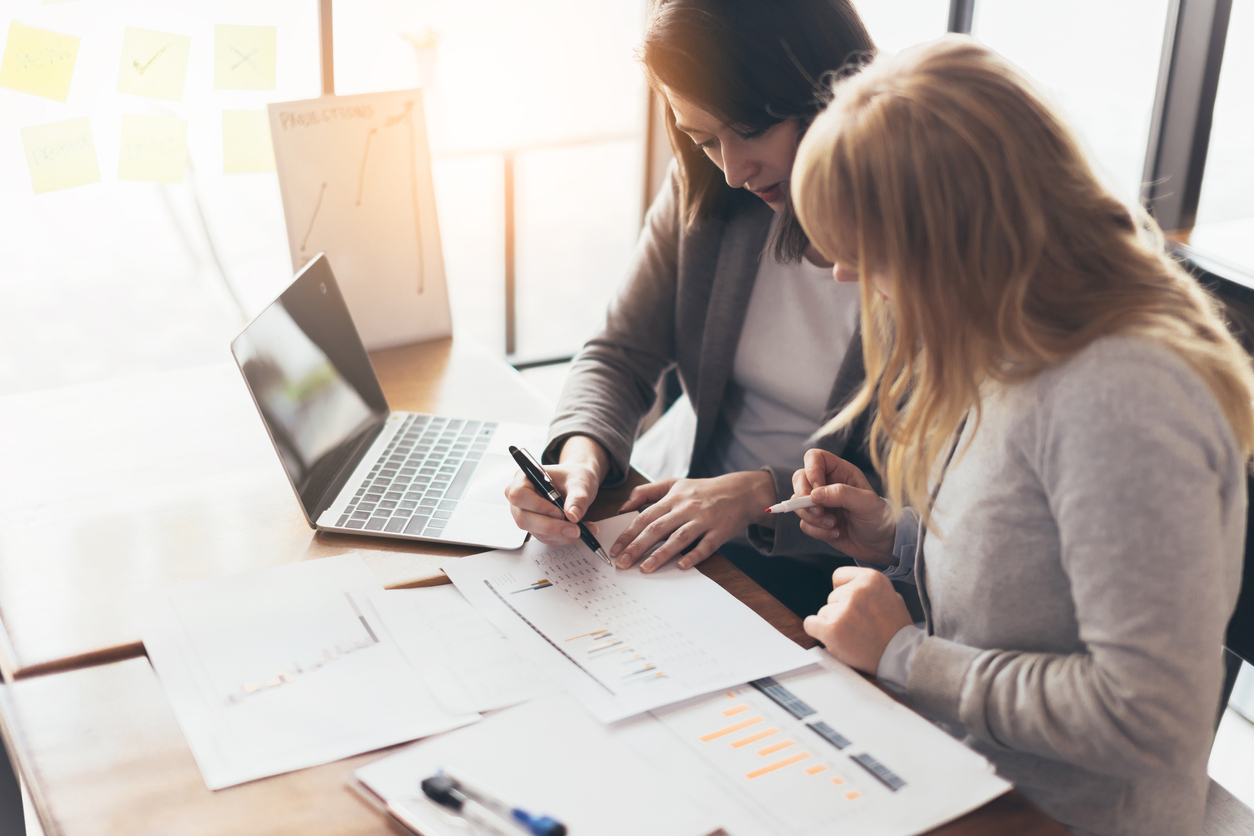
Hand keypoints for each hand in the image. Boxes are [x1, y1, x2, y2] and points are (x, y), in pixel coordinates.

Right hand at [504, 436, 607, 545]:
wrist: (577, 485)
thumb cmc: (574, 477)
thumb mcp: (580, 483)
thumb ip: (578, 498)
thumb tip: (573, 516)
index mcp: (523, 478)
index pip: (519, 495)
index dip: (538, 506)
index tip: (560, 512)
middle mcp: (520, 499)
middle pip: (524, 519)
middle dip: (552, 527)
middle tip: (576, 529)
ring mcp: (525, 515)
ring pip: (537, 532)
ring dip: (562, 535)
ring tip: (585, 529)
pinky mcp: (535, 527)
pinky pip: (546, 537)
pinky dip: (564, 537)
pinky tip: (580, 531)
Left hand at [610, 471, 775, 571]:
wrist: (741, 492)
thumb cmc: (702, 490)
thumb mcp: (674, 484)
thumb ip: (647, 492)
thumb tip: (624, 508)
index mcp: (672, 498)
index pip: (645, 516)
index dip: (628, 533)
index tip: (615, 549)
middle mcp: (686, 508)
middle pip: (657, 528)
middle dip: (637, 547)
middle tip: (622, 564)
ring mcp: (704, 520)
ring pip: (679, 538)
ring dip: (661, 554)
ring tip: (645, 568)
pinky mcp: (719, 532)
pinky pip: (705, 546)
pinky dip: (693, 556)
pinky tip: (681, 566)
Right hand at [792, 449, 895, 564]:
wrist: (881, 544)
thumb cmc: (879, 518)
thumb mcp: (867, 503)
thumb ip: (842, 494)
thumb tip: (815, 494)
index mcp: (840, 472)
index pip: (814, 458)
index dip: (811, 470)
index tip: (818, 490)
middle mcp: (827, 484)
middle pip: (799, 478)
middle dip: (803, 497)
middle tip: (819, 511)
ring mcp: (820, 503)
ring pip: (797, 503)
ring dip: (812, 517)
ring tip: (833, 524)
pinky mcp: (816, 521)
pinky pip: (804, 523)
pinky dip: (816, 531)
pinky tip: (835, 532)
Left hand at [803, 567, 912, 673]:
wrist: (900, 657)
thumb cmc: (896, 630)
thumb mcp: (890, 595)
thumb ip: (868, 588)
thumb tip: (847, 586)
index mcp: (871, 578)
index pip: (839, 576)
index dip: (844, 591)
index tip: (852, 604)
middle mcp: (856, 591)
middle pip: (832, 597)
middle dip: (841, 610)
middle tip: (859, 625)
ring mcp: (843, 610)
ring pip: (823, 612)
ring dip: (833, 624)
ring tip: (854, 635)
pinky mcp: (832, 629)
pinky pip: (810, 624)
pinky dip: (817, 632)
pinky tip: (834, 638)